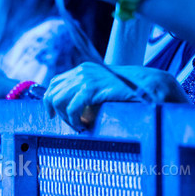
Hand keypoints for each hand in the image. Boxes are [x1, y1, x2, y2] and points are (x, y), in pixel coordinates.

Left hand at [43, 62, 189, 130]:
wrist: (145, 85)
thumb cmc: (125, 91)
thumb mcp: (102, 88)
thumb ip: (87, 93)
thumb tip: (69, 108)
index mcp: (82, 69)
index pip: (56, 82)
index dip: (50, 98)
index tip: (52, 114)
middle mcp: (81, 71)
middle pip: (53, 91)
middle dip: (57, 111)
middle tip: (69, 124)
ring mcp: (86, 78)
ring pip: (59, 100)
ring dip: (65, 117)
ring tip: (77, 125)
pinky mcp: (92, 88)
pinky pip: (72, 107)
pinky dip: (74, 119)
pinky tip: (82, 125)